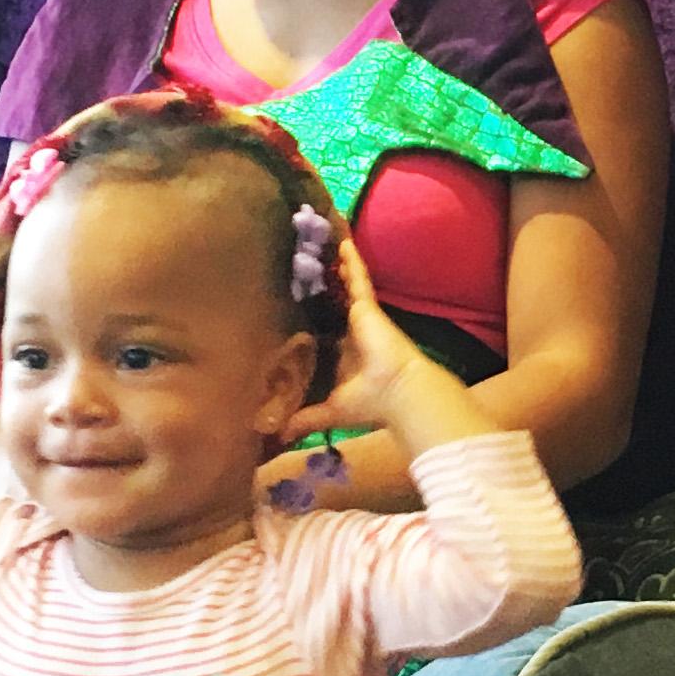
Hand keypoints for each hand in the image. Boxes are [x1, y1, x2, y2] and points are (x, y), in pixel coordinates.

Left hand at [281, 240, 457, 444]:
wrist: (397, 393)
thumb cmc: (369, 402)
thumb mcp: (329, 411)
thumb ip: (304, 418)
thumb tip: (277, 434)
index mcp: (344, 352)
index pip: (325, 327)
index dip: (314, 313)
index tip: (298, 300)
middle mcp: (352, 330)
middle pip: (334, 300)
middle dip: (324, 283)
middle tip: (306, 261)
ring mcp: (361, 316)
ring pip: (345, 285)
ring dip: (336, 266)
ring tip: (322, 241)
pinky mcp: (367, 306)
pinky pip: (358, 277)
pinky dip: (351, 260)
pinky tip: (342, 241)